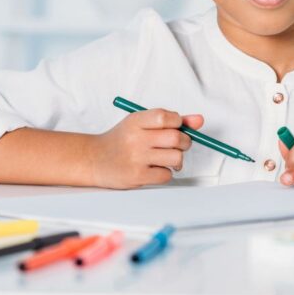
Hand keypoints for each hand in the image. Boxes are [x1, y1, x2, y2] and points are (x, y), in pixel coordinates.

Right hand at [88, 108, 202, 188]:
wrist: (94, 160)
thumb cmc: (122, 140)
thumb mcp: (141, 124)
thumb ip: (171, 121)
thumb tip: (199, 120)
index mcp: (136, 121)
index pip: (166, 117)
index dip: (178, 122)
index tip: (176, 126)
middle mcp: (135, 139)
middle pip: (176, 138)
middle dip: (184, 142)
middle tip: (178, 144)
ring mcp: (136, 159)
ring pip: (176, 158)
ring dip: (177, 159)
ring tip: (167, 158)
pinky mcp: (137, 177)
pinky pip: (166, 175)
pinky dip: (166, 173)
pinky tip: (155, 169)